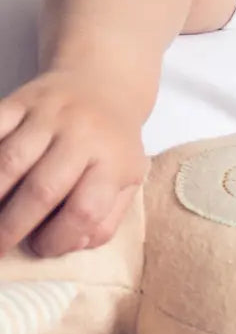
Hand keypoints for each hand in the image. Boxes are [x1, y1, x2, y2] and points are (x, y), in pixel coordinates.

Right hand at [0, 70, 148, 256]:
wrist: (103, 84)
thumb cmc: (112, 145)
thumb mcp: (126, 180)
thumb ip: (106, 217)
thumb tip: (72, 245)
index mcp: (115, 162)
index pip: (85, 210)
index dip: (59, 237)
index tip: (41, 250)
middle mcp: (83, 136)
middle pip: (42, 189)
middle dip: (12, 227)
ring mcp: (49, 116)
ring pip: (9, 160)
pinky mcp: (20, 101)